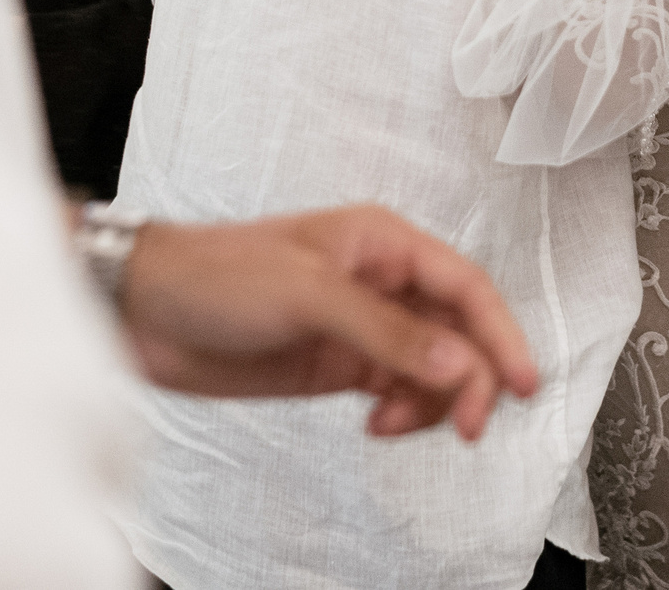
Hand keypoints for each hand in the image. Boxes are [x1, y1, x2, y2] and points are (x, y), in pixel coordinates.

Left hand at [118, 205, 539, 441]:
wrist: (146, 313)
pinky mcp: (338, 364)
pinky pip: (397, 391)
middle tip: (468, 425)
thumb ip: (387, 333)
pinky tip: (377, 425)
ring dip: (431, 403)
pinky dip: (401, 414)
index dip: (500, 333)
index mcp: (381, 242)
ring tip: (395, 425)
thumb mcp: (308, 296)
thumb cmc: (215, 274)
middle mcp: (380, 281)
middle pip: (457, 333)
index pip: (464, 286)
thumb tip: (457, 362)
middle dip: (470, 379)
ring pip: (432, 367)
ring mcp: (360, 326)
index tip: (522, 382)